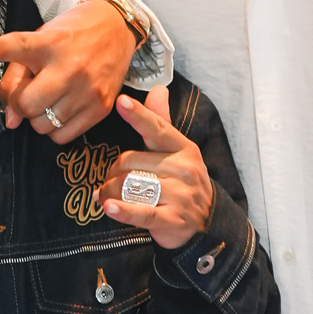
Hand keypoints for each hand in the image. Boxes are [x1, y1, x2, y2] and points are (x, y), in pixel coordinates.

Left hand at [0, 0, 135, 143]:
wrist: (116, 30)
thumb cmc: (69, 37)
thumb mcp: (40, 40)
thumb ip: (16, 76)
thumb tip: (11, 121)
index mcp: (50, 44)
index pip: (22, 45)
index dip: (2, 48)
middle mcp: (70, 67)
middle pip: (27, 104)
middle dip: (20, 104)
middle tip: (27, 93)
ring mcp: (88, 90)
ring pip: (43, 125)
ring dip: (38, 117)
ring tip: (48, 98)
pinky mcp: (101, 108)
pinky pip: (63, 136)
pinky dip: (55, 128)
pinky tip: (60, 108)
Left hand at [96, 88, 213, 249]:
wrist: (207, 224)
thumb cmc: (183, 182)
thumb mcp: (178, 150)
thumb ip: (162, 121)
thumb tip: (158, 89)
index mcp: (183, 148)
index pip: (157, 128)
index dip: (138, 115)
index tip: (121, 102)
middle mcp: (183, 169)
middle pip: (130, 161)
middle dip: (111, 172)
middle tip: (109, 181)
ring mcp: (180, 196)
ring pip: (129, 185)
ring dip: (109, 192)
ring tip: (106, 197)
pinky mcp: (172, 220)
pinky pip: (141, 212)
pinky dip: (122, 210)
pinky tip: (109, 207)